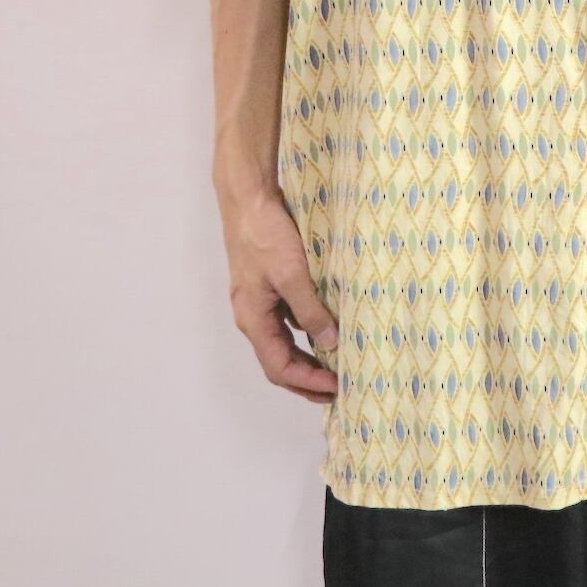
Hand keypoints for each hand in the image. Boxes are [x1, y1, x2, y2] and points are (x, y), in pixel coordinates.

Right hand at [217, 185, 339, 403]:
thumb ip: (310, 311)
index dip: (307, 382)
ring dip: (307, 356)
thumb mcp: (292, 274)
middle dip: (306, 378)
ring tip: (335, 364)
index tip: (335, 386)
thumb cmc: (266, 235)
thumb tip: (330, 344)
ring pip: (284, 341)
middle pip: (279, 360)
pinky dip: (307, 329)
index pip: (279, 367)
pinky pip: (288, 318)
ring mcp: (260, 300)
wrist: (249, 199)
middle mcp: (253, 315)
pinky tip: (327, 326)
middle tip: (337, 388)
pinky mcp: (269, 285)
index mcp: (253, 319)